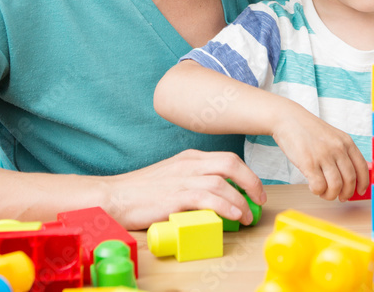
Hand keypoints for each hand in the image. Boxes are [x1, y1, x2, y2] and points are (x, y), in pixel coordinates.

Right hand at [104, 149, 264, 229]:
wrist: (113, 197)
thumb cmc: (140, 191)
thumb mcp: (171, 176)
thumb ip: (193, 179)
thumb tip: (217, 194)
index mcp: (189, 158)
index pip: (227, 159)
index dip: (247, 174)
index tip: (255, 190)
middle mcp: (188, 165)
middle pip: (231, 163)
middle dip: (252, 182)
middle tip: (259, 200)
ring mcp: (181, 179)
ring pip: (222, 181)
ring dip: (241, 199)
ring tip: (247, 216)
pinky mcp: (174, 197)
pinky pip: (207, 197)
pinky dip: (225, 206)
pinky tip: (234, 215)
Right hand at [270, 105, 369, 200]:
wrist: (287, 119)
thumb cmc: (308, 130)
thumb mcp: (332, 136)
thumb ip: (343, 151)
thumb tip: (355, 173)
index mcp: (346, 141)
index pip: (362, 167)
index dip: (363, 183)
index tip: (359, 192)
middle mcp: (337, 148)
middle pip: (350, 180)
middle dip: (346, 193)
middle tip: (340, 197)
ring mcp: (323, 155)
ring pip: (336, 186)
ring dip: (330, 195)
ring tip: (323, 192)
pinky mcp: (308, 163)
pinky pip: (319, 186)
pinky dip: (317, 191)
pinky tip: (313, 187)